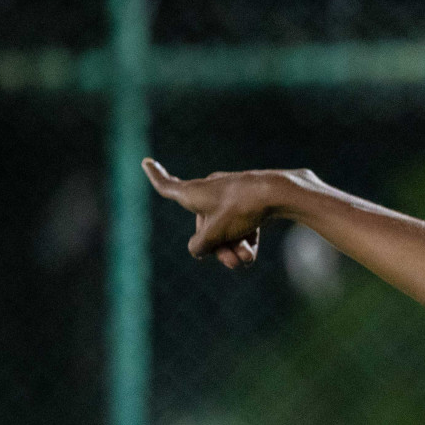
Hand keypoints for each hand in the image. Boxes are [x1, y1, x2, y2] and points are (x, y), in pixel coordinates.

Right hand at [142, 158, 314, 268]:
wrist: (278, 193)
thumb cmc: (239, 208)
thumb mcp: (214, 233)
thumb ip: (200, 245)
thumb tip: (198, 250)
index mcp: (193, 192)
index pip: (167, 186)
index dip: (155, 176)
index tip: (146, 161)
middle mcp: (209, 190)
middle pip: (205, 226)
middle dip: (218, 248)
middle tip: (233, 263)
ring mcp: (231, 195)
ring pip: (226, 229)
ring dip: (234, 248)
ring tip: (246, 260)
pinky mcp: (250, 202)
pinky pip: (242, 225)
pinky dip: (246, 240)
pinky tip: (252, 254)